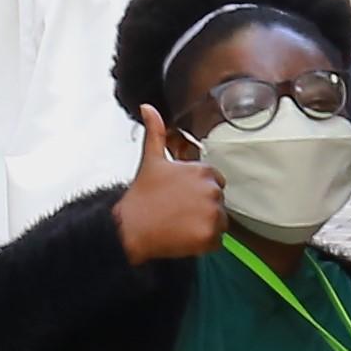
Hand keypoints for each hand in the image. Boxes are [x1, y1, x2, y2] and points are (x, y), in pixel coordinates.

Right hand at [116, 118, 228, 260]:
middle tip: (178, 211)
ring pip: (220, 222)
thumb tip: (148, 107)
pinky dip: (203, 242)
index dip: (197, 190)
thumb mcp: (151, 160)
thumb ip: (155, 132)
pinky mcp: (209, 235)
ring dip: (204, 225)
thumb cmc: (142, 196)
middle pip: (218, 202)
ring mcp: (212, 213)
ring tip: (180, 223)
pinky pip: (217, 241)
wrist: (130, 227)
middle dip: (202, 208)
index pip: (215, 181)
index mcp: (203, 171)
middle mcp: (211, 190)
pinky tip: (183, 236)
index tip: (181, 196)